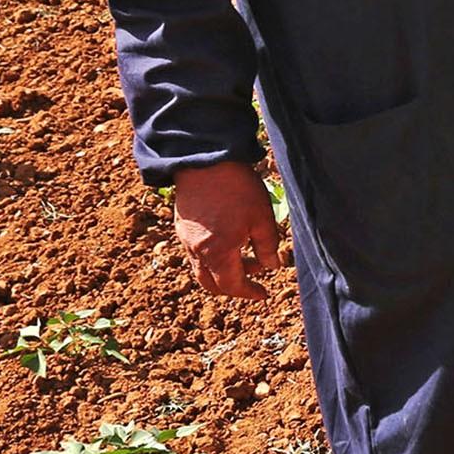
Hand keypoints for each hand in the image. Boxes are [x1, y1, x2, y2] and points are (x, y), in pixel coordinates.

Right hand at [170, 160, 283, 299]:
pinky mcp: (181, 225)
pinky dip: (211, 255)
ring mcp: (185, 238)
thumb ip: (268, 247)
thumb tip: (272, 266)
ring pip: (202, 267)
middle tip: (253, 279)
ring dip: (222, 269)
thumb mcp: (262, 219)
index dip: (248, 293)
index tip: (263, 294)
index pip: (232, 286)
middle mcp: (197, 251)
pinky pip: (194, 251)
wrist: (204, 160)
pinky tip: (227, 239)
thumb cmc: (237, 189)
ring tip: (245, 255)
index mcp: (218, 254)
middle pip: (211, 283)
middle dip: (233, 286)